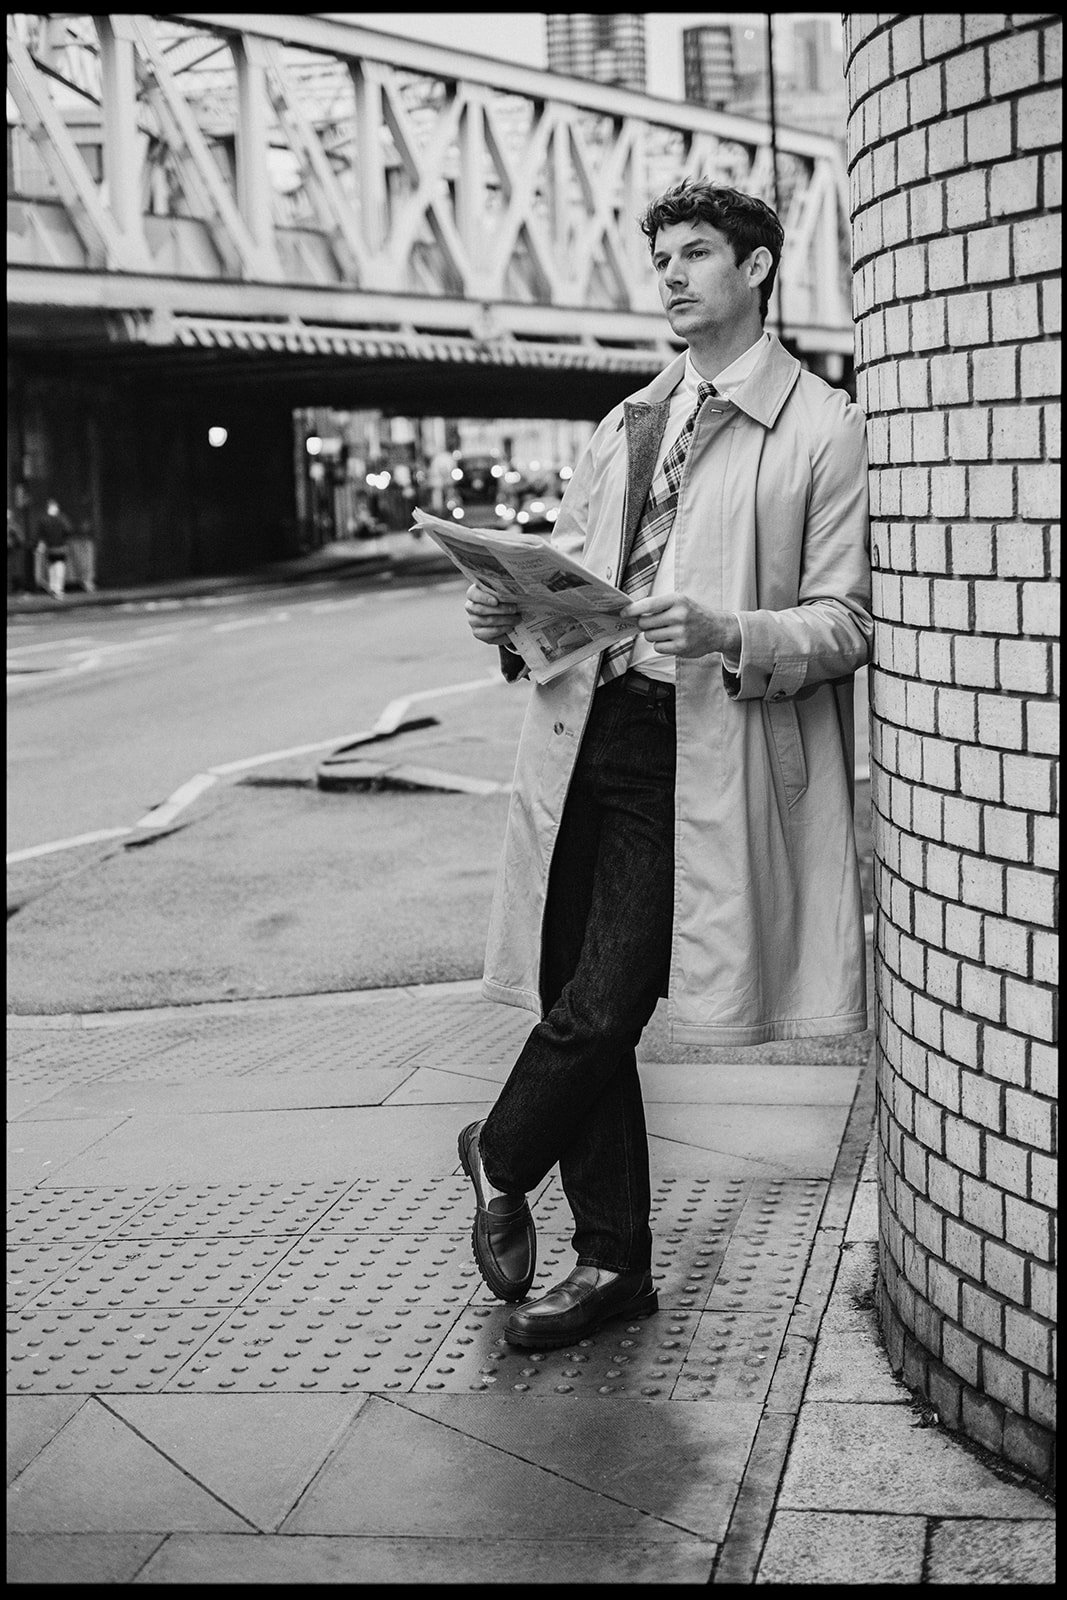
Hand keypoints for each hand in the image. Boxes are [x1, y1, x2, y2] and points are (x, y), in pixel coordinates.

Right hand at [465, 581, 520, 644]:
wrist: (507, 618)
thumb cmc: (505, 601)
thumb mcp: (504, 594)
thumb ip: (504, 592)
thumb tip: (513, 593)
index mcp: (474, 593)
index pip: (472, 594)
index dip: (483, 598)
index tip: (496, 601)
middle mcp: (470, 607)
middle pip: (481, 609)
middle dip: (500, 609)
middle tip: (514, 609)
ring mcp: (473, 621)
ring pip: (487, 621)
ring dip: (505, 620)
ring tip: (516, 619)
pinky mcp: (478, 633)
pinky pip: (490, 632)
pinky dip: (503, 629)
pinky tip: (511, 627)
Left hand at [622, 593, 740, 658]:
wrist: (717, 629)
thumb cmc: (694, 614)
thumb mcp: (680, 601)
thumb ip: (658, 606)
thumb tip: (632, 613)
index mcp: (677, 600)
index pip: (648, 604)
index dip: (632, 609)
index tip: (623, 613)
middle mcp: (679, 615)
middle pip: (645, 622)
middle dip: (645, 624)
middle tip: (655, 623)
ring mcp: (681, 632)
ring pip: (649, 636)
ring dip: (653, 635)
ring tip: (667, 631)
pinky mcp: (681, 647)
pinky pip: (657, 647)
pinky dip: (661, 645)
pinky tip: (672, 640)